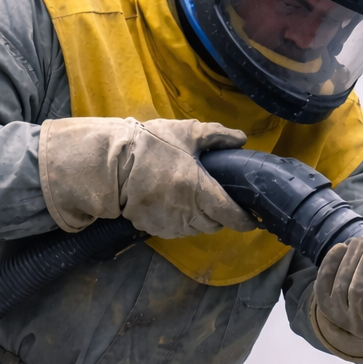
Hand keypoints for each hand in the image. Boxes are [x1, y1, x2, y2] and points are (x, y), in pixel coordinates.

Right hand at [39, 117, 256, 236]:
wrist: (109, 163)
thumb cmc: (151, 146)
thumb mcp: (186, 133)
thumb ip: (217, 136)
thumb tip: (241, 139)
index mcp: (200, 191)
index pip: (231, 215)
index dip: (245, 220)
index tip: (253, 218)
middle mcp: (187, 213)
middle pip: (215, 224)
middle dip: (222, 216)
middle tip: (221, 201)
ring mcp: (169, 223)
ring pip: (197, 230)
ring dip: (202, 220)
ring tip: (198, 201)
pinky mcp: (152, 228)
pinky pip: (176, 230)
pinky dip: (182, 222)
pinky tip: (177, 206)